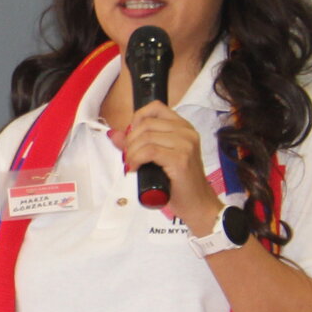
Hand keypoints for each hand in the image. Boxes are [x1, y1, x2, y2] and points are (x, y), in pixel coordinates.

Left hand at [111, 101, 219, 234]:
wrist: (197, 204)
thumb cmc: (177, 183)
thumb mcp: (157, 159)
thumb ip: (137, 144)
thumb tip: (114, 134)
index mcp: (183, 127)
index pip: (156, 107)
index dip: (137, 119)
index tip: (132, 137)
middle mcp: (187, 132)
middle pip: (146, 124)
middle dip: (130, 141)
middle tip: (130, 157)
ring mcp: (186, 144)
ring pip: (145, 137)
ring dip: (131, 152)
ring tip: (133, 165)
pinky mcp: (180, 159)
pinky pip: (148, 151)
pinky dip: (136, 159)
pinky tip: (136, 169)